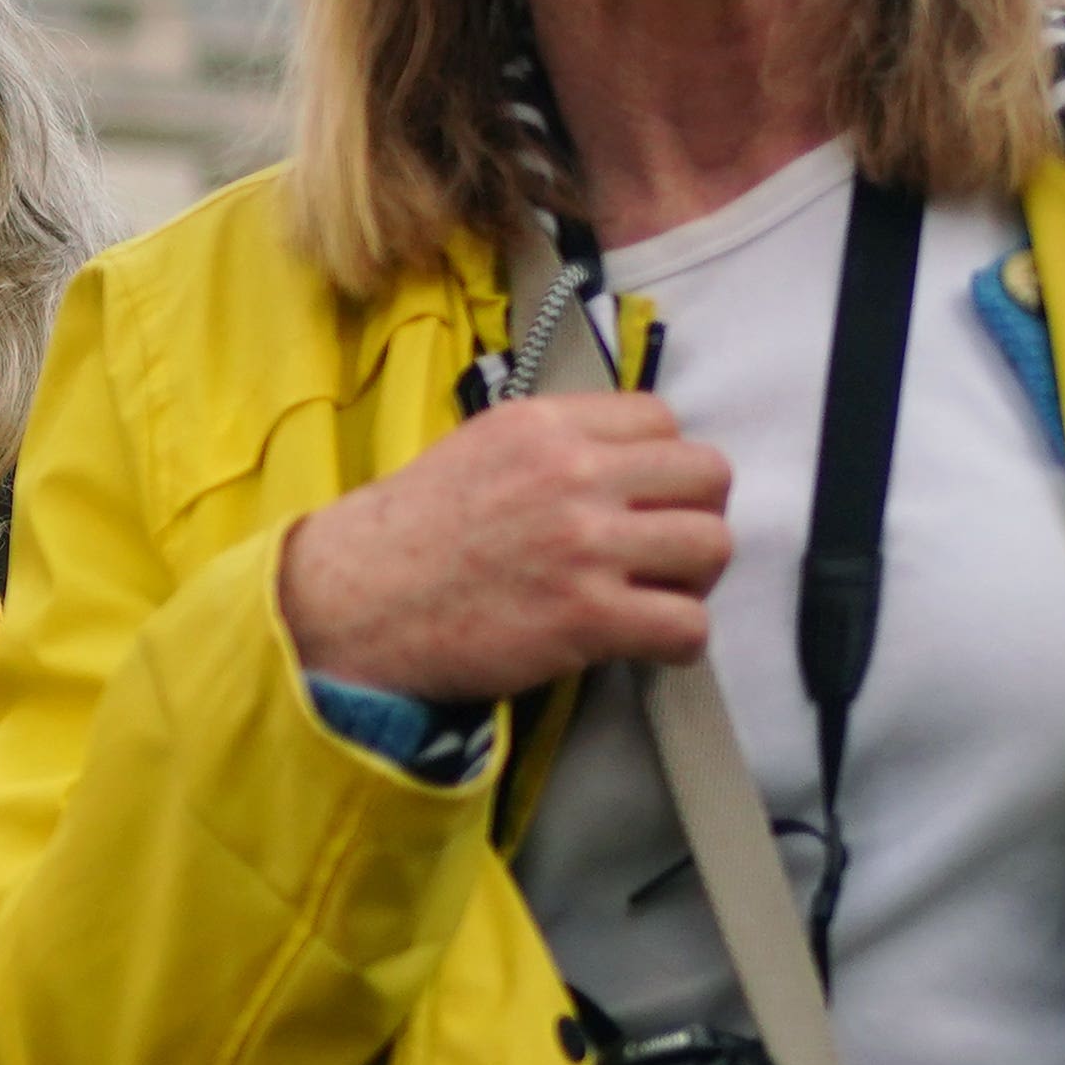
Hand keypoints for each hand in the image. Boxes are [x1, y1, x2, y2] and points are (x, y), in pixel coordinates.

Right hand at [277, 392, 735, 700]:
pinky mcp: (588, 616)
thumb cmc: (408, 534)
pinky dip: (680, 642)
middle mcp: (572, 472)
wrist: (352, 603)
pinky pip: (689, 624)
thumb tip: (624, 463)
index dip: (660, 464)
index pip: (662, 419)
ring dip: (693, 578)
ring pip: (712, 545)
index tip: (638, 499)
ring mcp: (584, 544)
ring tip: (655, 596)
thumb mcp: (477, 450)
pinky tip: (646, 644)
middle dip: (694, 514)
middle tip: (661, 550)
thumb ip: (553, 445)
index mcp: (543, 424)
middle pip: (706, 475)